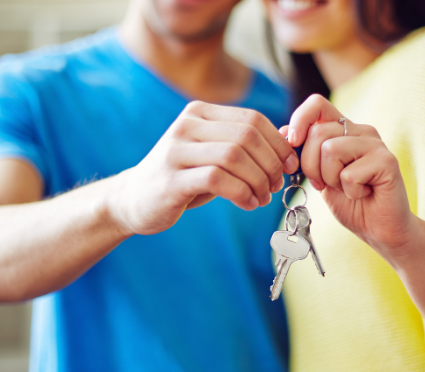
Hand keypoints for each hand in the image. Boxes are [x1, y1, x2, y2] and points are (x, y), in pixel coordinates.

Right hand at [110, 101, 298, 235]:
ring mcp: (176, 151)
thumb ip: (247, 144)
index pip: (252, 119)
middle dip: (270, 163)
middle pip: (246, 136)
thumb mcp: (216, 155)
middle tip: (276, 185)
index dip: (278, 143)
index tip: (289, 166)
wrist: (134, 199)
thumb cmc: (184, 177)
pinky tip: (248, 204)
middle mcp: (187, 125)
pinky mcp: (171, 179)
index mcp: (200, 113)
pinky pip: (218, 179)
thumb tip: (289, 135)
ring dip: (258, 180)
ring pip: (234, 156)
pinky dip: (241, 193)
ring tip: (262, 198)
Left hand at [286, 95, 417, 251]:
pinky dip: (350, 192)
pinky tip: (363, 194)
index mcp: (344, 129)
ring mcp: (376, 145)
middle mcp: (361, 131)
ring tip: (348, 188)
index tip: (292, 142)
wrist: (379, 228)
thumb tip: (283, 132)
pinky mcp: (387, 162)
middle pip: (318, 133)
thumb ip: (304, 154)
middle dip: (311, 166)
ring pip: (330, 150)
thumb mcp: (319, 176)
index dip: (299, 120)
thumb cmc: (350, 202)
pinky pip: (349, 174)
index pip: (317, 104)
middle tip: (327, 184)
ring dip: (331, 179)